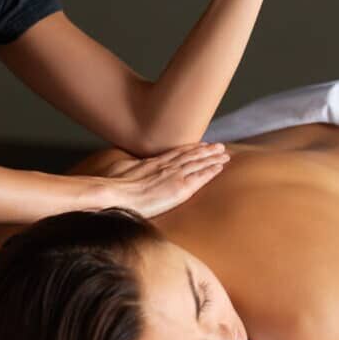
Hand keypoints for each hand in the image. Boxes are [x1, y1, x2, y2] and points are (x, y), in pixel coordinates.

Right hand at [93, 142, 229, 218]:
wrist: (116, 194)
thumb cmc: (113, 185)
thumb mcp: (120, 169)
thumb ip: (130, 167)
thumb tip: (129, 165)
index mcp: (152, 162)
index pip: (176, 153)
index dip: (190, 149)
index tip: (200, 145)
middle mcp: (166, 166)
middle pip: (190, 155)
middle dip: (206, 150)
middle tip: (219, 146)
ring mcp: (174, 175)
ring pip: (198, 163)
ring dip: (212, 158)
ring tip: (224, 153)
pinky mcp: (179, 187)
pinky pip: (199, 177)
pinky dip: (210, 171)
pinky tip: (220, 167)